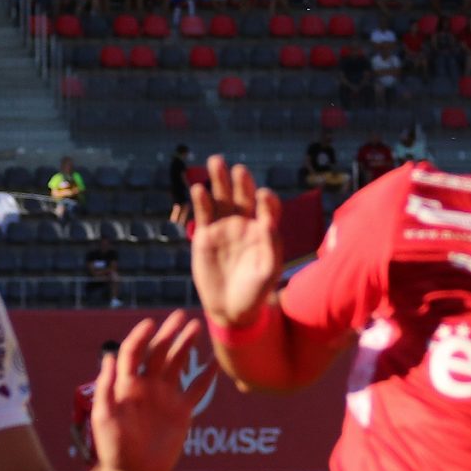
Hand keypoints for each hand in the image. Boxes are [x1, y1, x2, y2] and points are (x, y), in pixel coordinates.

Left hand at [87, 310, 204, 470]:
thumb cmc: (113, 449)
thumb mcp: (104, 419)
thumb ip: (106, 389)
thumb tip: (108, 357)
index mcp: (127, 385)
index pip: (134, 353)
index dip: (140, 337)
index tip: (150, 323)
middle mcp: (147, 386)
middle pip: (159, 352)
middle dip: (169, 333)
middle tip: (181, 315)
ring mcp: (166, 397)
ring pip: (178, 364)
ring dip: (186, 345)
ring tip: (197, 326)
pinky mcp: (181, 411)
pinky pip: (196, 389)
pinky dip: (206, 376)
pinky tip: (215, 362)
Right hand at [189, 154, 283, 327]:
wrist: (231, 309)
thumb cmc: (256, 291)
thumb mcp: (269, 271)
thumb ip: (271, 245)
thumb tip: (268, 220)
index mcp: (264, 229)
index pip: (267, 205)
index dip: (266, 199)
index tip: (262, 198)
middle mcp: (244, 224)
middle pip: (243, 195)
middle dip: (241, 181)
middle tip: (237, 169)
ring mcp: (224, 228)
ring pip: (221, 198)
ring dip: (218, 180)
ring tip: (215, 161)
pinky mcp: (205, 236)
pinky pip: (203, 214)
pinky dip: (201, 201)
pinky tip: (199, 189)